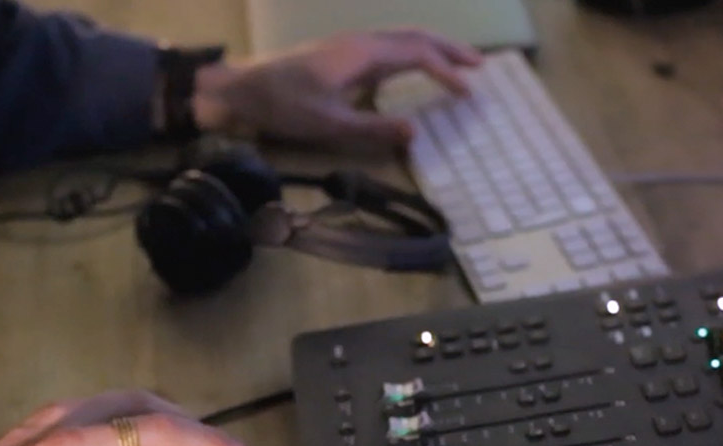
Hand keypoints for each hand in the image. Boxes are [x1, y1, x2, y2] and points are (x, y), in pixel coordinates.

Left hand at [191, 27, 481, 147]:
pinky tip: (416, 69)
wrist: (241, 89)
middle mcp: (361, 42)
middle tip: (481, 65)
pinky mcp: (342, 55)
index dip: (447, 71)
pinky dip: (413, 53)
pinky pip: (389, 47)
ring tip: (458, 63)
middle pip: (415, 37)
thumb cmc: (283, 107)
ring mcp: (351, 46)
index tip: (468, 93)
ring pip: (402, 38)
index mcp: (363, 54)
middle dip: (450, 49)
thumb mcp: (330, 124)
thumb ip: (374, 128)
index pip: (418, 54)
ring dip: (433, 48)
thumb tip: (416, 132)